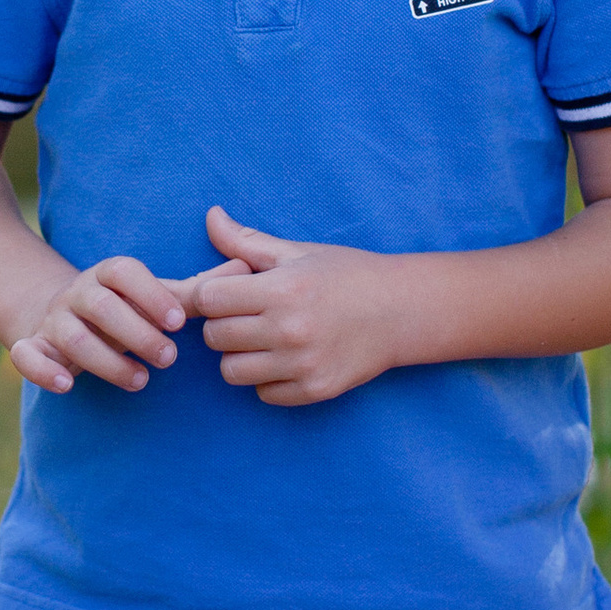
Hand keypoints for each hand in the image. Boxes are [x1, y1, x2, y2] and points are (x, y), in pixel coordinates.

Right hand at [6, 254, 188, 396]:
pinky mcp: (34, 346)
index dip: (151, 294)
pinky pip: (27, 355)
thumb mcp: (155, 296)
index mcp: (108, 274)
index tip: (179, 322)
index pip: (124, 273)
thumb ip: (195, 291)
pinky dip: (41, 370)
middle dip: (137, 334)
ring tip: (141, 381)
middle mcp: (78, 293)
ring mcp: (54, 320)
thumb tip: (244, 272)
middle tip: (169, 358)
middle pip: (101, 306)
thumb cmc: (125, 308)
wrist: (63, 316)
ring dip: (108, 362)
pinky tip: (66, 385)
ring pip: (74, 337)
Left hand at [179, 206, 402, 406]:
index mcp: (283, 289)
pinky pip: (263, 393)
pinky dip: (268, 380)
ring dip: (241, 356)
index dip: (213, 294)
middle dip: (223, 325)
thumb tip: (210, 216)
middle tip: (248, 316)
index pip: (208, 300)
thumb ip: (247, 242)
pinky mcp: (316, 390)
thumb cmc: (347, 275)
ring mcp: (303, 364)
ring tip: (265, 340)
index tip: (231, 292)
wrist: (402, 311)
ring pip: (231, 372)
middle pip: (214, 337)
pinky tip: (288, 360)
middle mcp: (290, 329)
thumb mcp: (297, 253)